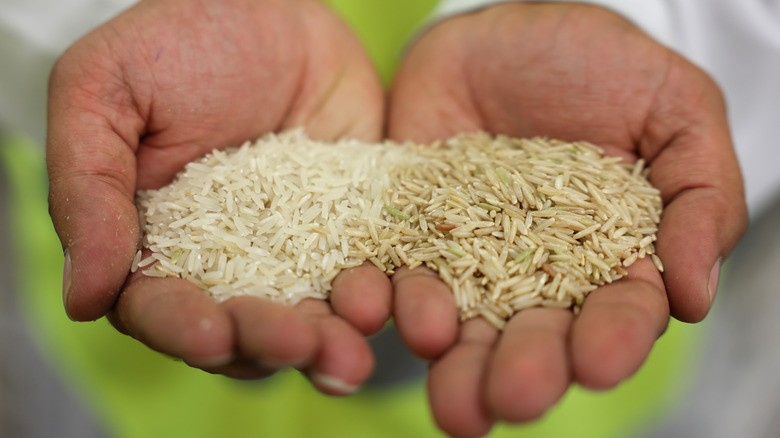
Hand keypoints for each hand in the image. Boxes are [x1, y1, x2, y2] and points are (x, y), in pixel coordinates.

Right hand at [47, 0, 388, 390]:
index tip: (211, 332)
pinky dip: (379, 295)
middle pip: (242, 328)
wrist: (268, 4)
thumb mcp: (103, 93)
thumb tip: (83, 296)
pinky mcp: (349, 229)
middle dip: (267, 342)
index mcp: (154, 245)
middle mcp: (226, 263)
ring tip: (352, 352)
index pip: (160, 309)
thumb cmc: (175, 41)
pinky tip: (391, 304)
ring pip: (308, 316)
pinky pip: (365, 271)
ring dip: (328, 342)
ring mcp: (293, 251)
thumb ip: (85, 188)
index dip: (183, 328)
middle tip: (299, 343)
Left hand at [388, 3, 746, 435]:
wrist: (502, 29)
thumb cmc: (599, 65)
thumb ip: (700, 196)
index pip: (618, 312)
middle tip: (511, 399)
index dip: (612, 340)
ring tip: (451, 400)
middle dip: (526, 371)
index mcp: (608, 259)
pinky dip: (383, 296)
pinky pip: (392, 270)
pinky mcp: (409, 231)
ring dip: (455, 365)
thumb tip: (692, 294)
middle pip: (533, 336)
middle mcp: (536, 274)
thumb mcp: (674, 110)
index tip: (599, 362)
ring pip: (462, 325)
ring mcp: (467, 257)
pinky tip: (374, 313)